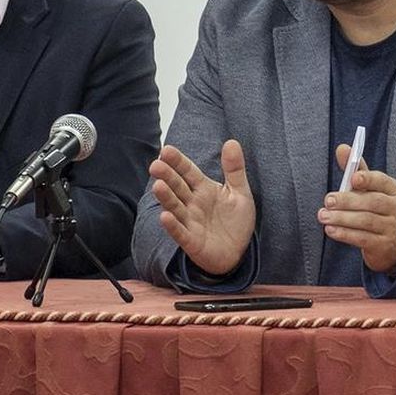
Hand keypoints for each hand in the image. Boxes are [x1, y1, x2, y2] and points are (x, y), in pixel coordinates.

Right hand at [149, 140, 256, 274]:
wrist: (239, 252)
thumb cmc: (236, 221)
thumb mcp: (240, 192)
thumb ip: (234, 169)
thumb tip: (232, 142)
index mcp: (203, 189)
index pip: (188, 171)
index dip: (178, 162)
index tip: (166, 150)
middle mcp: (193, 203)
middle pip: (177, 187)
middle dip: (167, 176)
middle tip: (156, 165)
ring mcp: (190, 222)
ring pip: (175, 207)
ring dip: (166, 197)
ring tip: (158, 186)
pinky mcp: (191, 241)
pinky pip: (180, 232)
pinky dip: (172, 225)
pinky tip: (165, 216)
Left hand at [317, 144, 395, 274]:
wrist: (391, 244)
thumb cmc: (376, 210)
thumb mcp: (369, 190)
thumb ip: (356, 170)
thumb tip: (342, 148)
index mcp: (393, 189)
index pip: (381, 181)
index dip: (368, 179)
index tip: (352, 178)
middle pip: (372, 202)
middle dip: (348, 201)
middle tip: (328, 200)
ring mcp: (392, 227)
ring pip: (366, 221)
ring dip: (342, 218)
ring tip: (323, 216)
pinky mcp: (384, 245)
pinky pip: (363, 238)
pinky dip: (345, 234)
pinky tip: (330, 230)